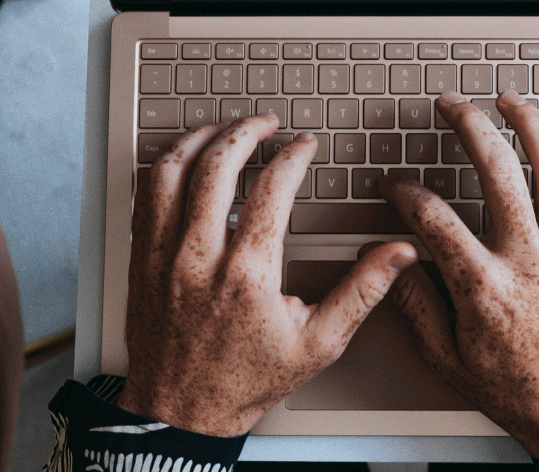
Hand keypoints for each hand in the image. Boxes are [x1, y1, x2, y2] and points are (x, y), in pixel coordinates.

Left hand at [118, 114, 417, 436]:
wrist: (182, 413)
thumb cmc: (246, 382)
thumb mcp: (319, 343)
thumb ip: (362, 291)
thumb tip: (399, 254)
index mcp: (247, 275)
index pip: (271, 189)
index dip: (292, 157)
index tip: (303, 147)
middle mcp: (198, 259)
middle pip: (216, 167)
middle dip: (245, 133)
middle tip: (265, 124)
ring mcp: (162, 258)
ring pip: (171, 173)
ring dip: (198, 140)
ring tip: (222, 130)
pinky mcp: (140, 262)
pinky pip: (144, 198)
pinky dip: (164, 169)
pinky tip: (182, 162)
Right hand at [384, 91, 538, 460]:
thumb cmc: (520, 394)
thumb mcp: (447, 360)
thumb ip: (415, 307)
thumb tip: (391, 266)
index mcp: (483, 287)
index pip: (432, 218)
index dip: (405, 193)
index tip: (395, 186)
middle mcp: (528, 262)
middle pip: (497, 173)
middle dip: (469, 128)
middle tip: (452, 106)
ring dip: (532, 129)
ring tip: (511, 102)